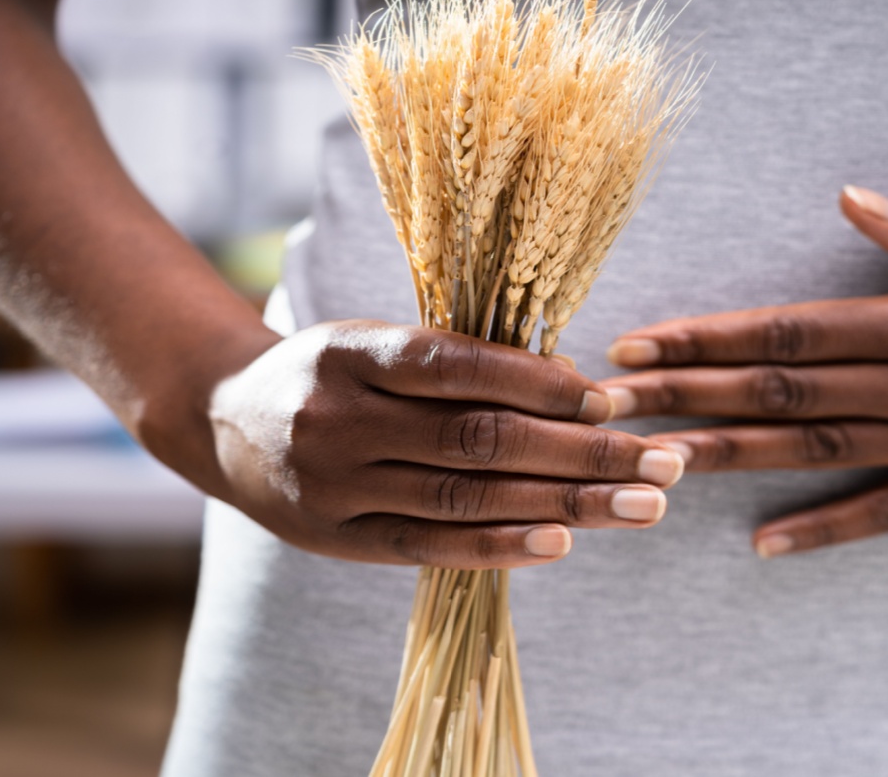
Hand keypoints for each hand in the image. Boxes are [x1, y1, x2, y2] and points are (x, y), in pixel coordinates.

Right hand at [208, 320, 684, 568]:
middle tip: (664, 461)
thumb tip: (573, 380)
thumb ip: (460, 360)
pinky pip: (429, 546)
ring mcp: (333, 485)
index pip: (459, 366)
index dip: (539, 383)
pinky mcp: (335, 539)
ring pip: (466, 497)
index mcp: (352, 352)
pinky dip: (499, 546)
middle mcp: (339, 419)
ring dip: (565, 504)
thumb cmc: (331, 372)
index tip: (610, 398)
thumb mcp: (377, 341)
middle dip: (583, 452)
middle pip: (479, 439)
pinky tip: (562, 543)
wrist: (223, 421)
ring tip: (643, 505)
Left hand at [600, 187, 887, 557]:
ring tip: (654, 465)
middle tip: (608, 403)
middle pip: (786, 398)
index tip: (642, 339)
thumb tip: (847, 198)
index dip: (712, 338)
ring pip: (822, 457)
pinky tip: (763, 542)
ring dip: (731, 461)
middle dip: (689, 398)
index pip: (795, 332)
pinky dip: (826, 530)